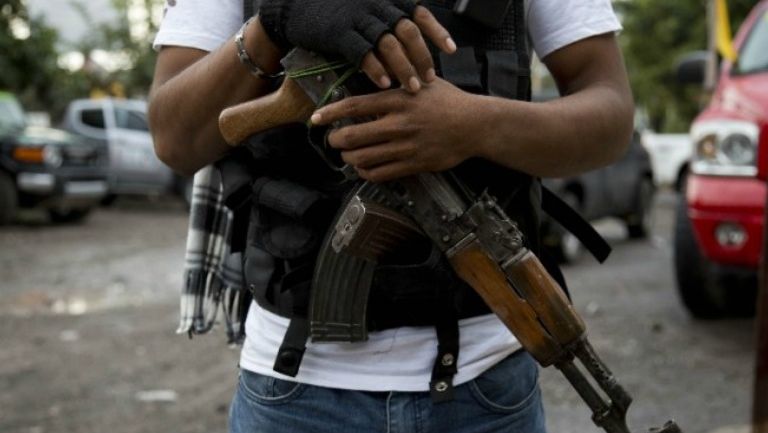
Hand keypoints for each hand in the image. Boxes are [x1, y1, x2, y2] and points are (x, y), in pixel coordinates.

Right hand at [258, 1, 454, 91]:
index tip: (451, 50)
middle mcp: (377, 6)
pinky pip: (363, 53)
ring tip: (411, 88)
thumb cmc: (336, 11)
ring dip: (403, 67)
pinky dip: (376, 69)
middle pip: (409, 32)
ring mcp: (359, 19)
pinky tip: (385, 84)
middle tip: (429, 79)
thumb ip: (388, 22)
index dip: (437, 32)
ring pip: (389, 44)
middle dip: (421, 57)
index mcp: (387, 1)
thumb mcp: (365, 9)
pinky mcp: (341, 33)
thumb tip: (411, 47)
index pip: (419, 14)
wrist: (298, 6)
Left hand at [310, 79, 476, 181]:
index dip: (330, 113)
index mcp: (398, 100)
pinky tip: (364, 168)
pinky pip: (380, 173)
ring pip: (362, 158)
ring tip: (348, 155)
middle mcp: (398, 124)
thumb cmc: (449, 102)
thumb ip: (396, 86)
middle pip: (352, 136)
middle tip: (333, 140)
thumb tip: (371, 87)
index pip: (354, 106)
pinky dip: (365, 173)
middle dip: (336, 140)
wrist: (475, 125)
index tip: (316, 119)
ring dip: (349, 158)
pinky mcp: (413, 164)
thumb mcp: (421, 83)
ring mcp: (405, 146)